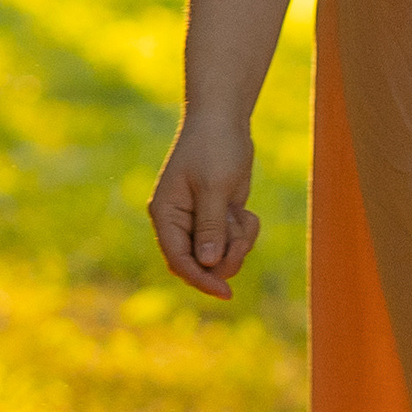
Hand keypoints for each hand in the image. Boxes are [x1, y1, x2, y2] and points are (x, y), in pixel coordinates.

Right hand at [148, 120, 261, 299]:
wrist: (224, 119)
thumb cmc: (214, 146)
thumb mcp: (213, 186)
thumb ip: (211, 226)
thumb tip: (209, 263)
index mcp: (166, 216)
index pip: (179, 260)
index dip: (201, 279)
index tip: (225, 292)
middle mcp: (179, 224)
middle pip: (200, 264)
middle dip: (226, 258)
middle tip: (244, 238)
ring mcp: (199, 223)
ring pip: (220, 256)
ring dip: (238, 243)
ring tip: (245, 217)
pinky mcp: (217, 218)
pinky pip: (233, 242)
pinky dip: (244, 232)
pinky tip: (245, 211)